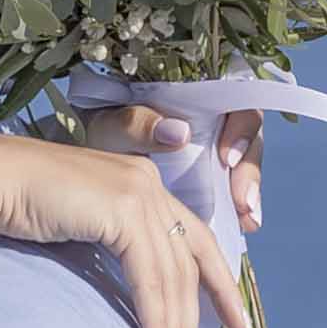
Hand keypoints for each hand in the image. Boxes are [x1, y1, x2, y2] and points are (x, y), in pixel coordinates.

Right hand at [0, 134, 245, 327]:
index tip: (238, 325)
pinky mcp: (123, 208)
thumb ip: (112, 243)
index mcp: (143, 184)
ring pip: (172, 279)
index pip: (195, 241)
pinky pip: (149, 280)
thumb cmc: (19, 210)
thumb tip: (136, 292)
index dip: (220, 286)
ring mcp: (139, 192)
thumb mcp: (80, 228)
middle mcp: (148, 184)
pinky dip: (155, 324)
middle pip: (187, 268)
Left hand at [79, 99, 264, 235]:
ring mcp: (209, 155)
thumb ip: (138, 123)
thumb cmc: (90, 133)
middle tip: (244, 206)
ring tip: (246, 222)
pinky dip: (233, 214)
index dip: (242, 130)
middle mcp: (210, 123)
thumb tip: (180, 133)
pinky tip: (238, 229)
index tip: (228, 158)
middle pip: (248, 143)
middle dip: (249, 176)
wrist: (77, 160)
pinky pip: (227, 197)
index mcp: (193, 98)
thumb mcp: (107, 124)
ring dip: (246, 198)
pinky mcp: (203, 184)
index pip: (236, 105)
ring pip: (242, 172)